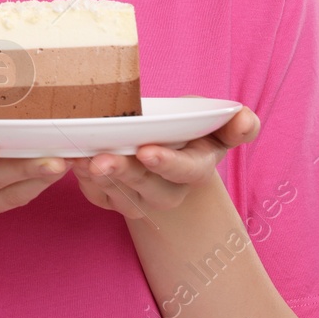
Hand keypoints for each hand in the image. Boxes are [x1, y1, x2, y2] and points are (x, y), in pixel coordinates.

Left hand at [67, 100, 260, 220]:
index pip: (185, 172)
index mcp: (194, 169)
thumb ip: (235, 125)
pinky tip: (72, 162)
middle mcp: (167, 190)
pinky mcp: (112, 198)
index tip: (147, 150)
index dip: (167, 163)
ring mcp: (139, 198)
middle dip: (124, 173)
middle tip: (102, 159)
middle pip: (146, 187)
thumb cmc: (191, 131)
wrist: (164, 150)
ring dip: (98, 179)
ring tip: (81, 159)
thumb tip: (246, 119)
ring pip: (119, 195)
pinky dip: (84, 182)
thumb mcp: (216, 124)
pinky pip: (97, 196)